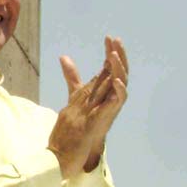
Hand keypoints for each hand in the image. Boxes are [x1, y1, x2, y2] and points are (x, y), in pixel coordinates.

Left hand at [47, 37, 128, 177]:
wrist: (71, 148)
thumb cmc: (77, 124)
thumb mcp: (74, 93)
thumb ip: (72, 76)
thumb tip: (64, 57)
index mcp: (104, 90)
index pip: (110, 67)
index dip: (111, 52)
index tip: (108, 37)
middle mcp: (110, 97)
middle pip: (121, 72)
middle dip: (120, 55)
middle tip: (115, 40)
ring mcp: (110, 106)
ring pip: (122, 83)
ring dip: (119, 69)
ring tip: (112, 54)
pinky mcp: (108, 116)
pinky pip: (118, 101)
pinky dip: (120, 90)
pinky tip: (117, 80)